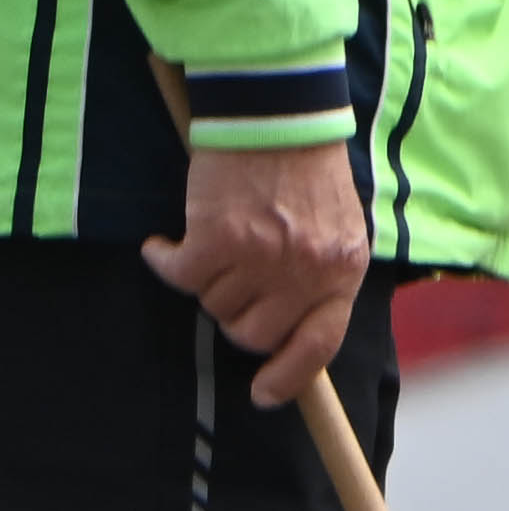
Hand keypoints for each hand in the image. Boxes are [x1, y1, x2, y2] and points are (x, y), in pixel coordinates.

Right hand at [146, 134, 365, 409]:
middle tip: (232, 277)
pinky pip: (176, 275)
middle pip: (253, 334)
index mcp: (343, 268)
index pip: (321, 342)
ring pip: (213, 305)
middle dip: (235, 314)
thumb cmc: (304, 170)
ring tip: (219, 238)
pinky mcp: (216, 240)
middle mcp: (306, 269)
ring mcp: (262, 258)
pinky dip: (164, 258)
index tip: (264, 394)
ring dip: (206, 280)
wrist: (279, 115)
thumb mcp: (337, 225)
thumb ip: (320, 274)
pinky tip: (169, 240)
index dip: (291, 376)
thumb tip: (288, 335)